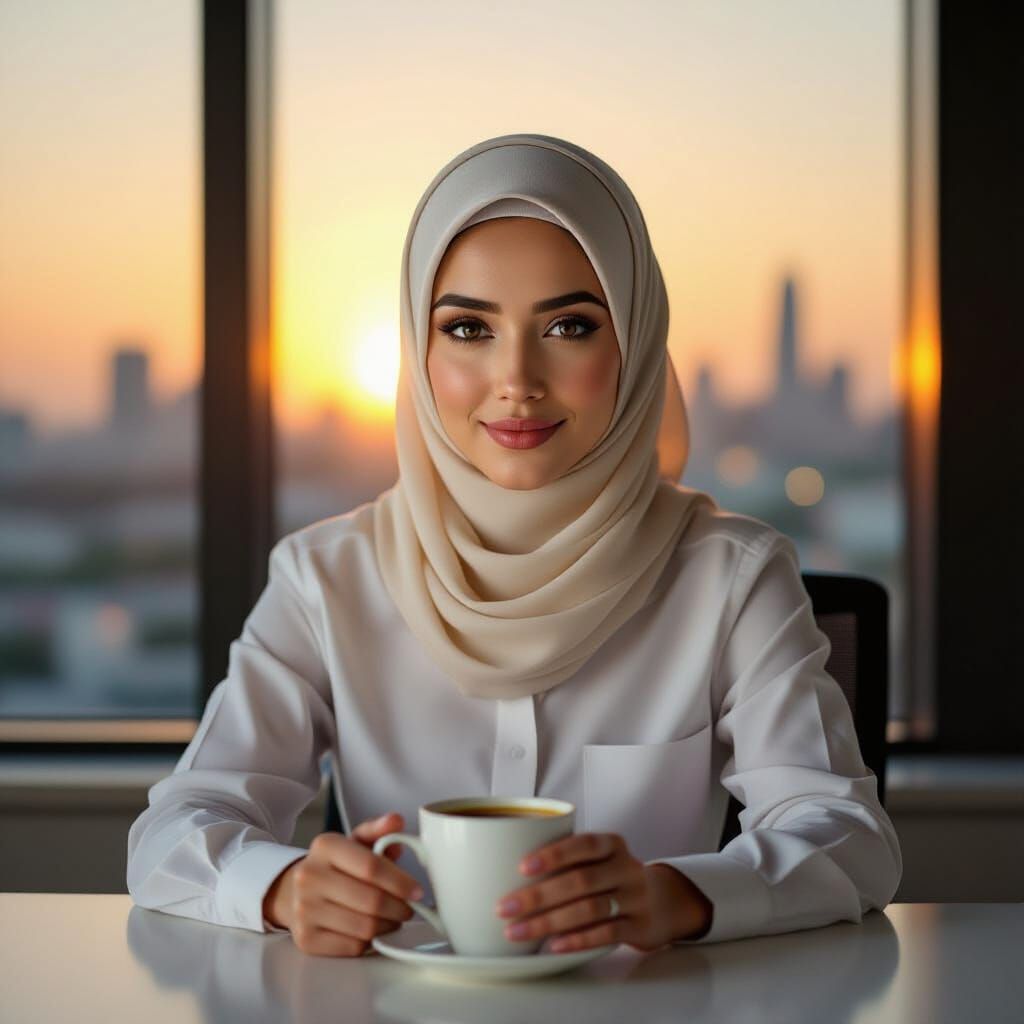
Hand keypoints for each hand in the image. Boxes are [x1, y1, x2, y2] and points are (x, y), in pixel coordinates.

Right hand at [262, 812, 422, 956]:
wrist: (295, 891)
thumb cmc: (336, 866)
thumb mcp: (355, 841)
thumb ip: (378, 830)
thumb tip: (396, 821)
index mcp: (325, 846)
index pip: (371, 866)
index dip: (400, 881)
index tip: (417, 891)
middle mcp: (309, 876)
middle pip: (371, 900)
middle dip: (399, 907)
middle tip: (409, 909)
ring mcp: (304, 910)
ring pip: (364, 927)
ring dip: (388, 925)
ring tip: (393, 918)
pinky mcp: (305, 940)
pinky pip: (353, 947)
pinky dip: (370, 941)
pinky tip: (372, 929)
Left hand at [494, 832, 712, 952]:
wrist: (662, 902)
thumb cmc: (613, 877)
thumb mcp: (598, 859)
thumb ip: (566, 859)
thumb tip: (504, 869)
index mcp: (611, 844)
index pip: (583, 844)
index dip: (553, 855)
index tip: (521, 867)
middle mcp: (625, 867)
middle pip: (580, 880)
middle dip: (538, 896)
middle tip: (505, 907)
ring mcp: (634, 898)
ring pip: (590, 908)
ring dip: (550, 922)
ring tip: (518, 932)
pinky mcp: (639, 926)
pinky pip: (606, 933)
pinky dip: (577, 940)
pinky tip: (554, 946)